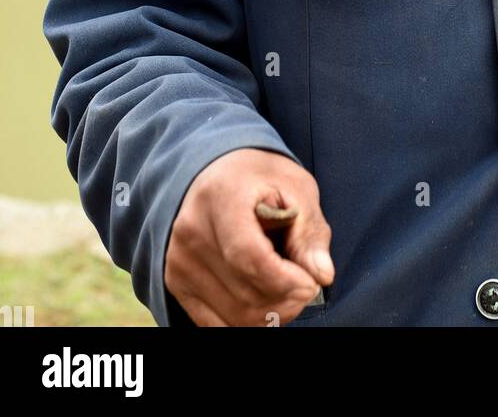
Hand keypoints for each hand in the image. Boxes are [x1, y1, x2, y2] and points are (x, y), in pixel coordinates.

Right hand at [164, 147, 334, 326]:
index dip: (285, 280)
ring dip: (272, 314)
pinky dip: (249, 322)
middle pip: (244, 292)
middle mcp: (191, 230)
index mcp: (221, 196)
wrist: (215, 172)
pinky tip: (266, 301)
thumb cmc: (261, 178)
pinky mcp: (175, 281)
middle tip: (307, 285)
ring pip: (234, 316)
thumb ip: (309, 231)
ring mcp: (179, 259)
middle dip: (287, 299)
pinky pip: (215, 325)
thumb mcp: (295, 187)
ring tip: (289, 290)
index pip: (249, 256)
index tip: (310, 281)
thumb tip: (322, 275)